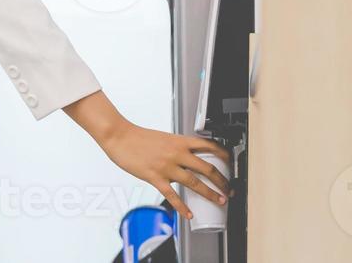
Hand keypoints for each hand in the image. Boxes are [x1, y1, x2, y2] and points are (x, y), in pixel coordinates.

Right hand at [100, 122, 231, 221]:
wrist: (121, 137)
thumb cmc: (140, 138)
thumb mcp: (165, 138)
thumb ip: (178, 148)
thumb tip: (188, 158)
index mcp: (180, 141)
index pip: (209, 145)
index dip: (223, 154)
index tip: (230, 162)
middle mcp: (177, 153)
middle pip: (207, 167)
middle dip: (221, 180)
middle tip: (229, 188)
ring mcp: (167, 166)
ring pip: (194, 182)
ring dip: (210, 193)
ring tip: (219, 200)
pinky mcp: (155, 178)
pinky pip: (172, 196)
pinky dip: (182, 207)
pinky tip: (189, 214)